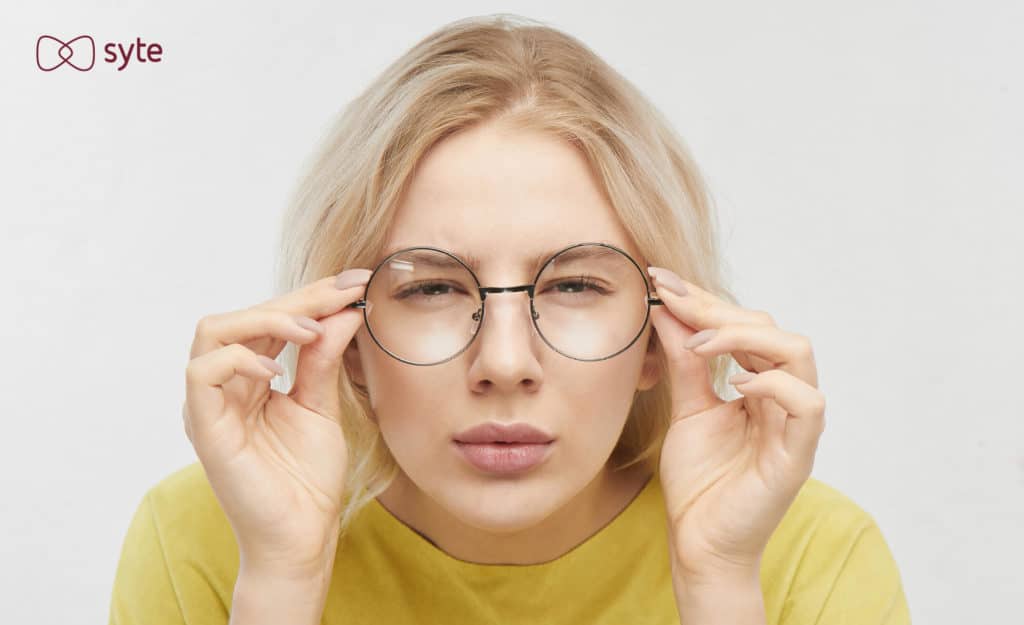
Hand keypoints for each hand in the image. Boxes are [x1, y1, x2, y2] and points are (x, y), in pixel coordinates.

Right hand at [183, 269, 370, 576]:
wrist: (302, 535)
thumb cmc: (306, 479)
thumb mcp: (321, 406)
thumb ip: (324, 359)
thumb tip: (345, 310)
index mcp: (250, 379)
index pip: (271, 321)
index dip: (310, 296)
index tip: (356, 282)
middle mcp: (225, 386)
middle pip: (244, 317)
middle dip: (298, 298)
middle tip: (346, 290)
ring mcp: (210, 405)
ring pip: (213, 331)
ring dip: (266, 320)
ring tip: (311, 331)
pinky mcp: (205, 427)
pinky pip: (202, 372)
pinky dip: (240, 359)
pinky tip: (278, 373)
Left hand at [646, 267, 825, 583]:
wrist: (698, 540)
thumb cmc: (700, 481)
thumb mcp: (687, 408)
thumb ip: (683, 362)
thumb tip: (666, 309)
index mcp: (760, 385)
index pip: (745, 326)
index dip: (705, 300)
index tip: (660, 281)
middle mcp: (783, 398)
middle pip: (772, 329)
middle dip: (717, 309)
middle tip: (669, 300)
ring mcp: (794, 425)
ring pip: (798, 353)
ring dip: (744, 337)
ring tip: (699, 345)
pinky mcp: (797, 455)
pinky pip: (808, 405)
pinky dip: (774, 384)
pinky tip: (736, 385)